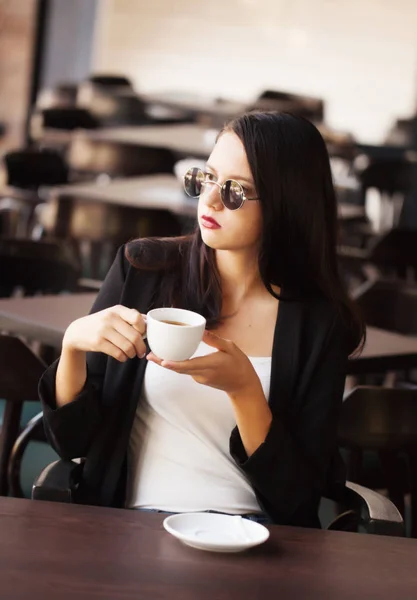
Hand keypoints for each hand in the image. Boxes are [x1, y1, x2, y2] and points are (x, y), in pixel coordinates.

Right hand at [63, 305, 146, 361]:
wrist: (77, 331)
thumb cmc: (102, 323)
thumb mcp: (114, 314)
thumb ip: (131, 317)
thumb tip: (149, 322)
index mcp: (117, 310)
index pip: (137, 319)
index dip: (143, 329)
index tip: (143, 336)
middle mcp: (110, 318)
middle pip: (135, 336)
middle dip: (141, 347)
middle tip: (141, 352)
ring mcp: (103, 330)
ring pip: (127, 347)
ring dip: (132, 354)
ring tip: (132, 354)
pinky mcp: (97, 342)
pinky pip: (118, 354)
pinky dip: (123, 358)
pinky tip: (122, 357)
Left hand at [146, 329, 262, 396]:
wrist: (243, 385)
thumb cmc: (239, 365)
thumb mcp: (230, 347)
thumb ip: (215, 340)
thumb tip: (201, 331)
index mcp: (209, 365)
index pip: (188, 365)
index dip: (174, 364)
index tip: (162, 361)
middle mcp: (202, 374)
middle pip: (179, 369)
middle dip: (163, 363)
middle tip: (149, 356)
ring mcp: (200, 378)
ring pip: (181, 370)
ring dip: (169, 363)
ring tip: (156, 354)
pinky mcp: (200, 379)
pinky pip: (186, 370)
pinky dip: (178, 364)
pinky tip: (172, 356)